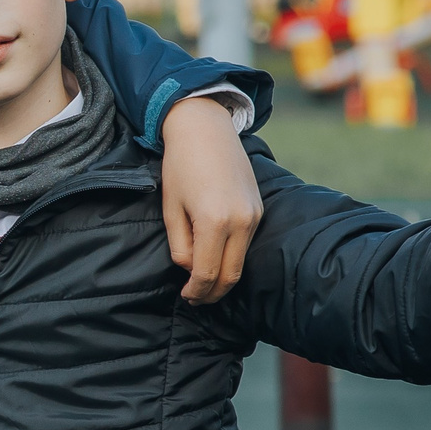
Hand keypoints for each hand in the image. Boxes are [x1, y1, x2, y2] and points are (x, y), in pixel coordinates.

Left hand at [159, 96, 262, 303]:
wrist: (205, 130)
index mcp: (214, 222)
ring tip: (204, 283)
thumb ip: (181, 245)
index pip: (207, 273)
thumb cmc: (180, 167)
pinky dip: (232, 257)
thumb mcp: (171, 209)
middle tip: (196, 299)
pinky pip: (247, 243)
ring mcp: (254, 215)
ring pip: (241, 261)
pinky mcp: (259, 209)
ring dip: (223, 276)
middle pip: (231, 275)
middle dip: (213, 292)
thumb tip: (192, 269)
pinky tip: (216, 258)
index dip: (196, 291)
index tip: (186, 297)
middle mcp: (241, 221)